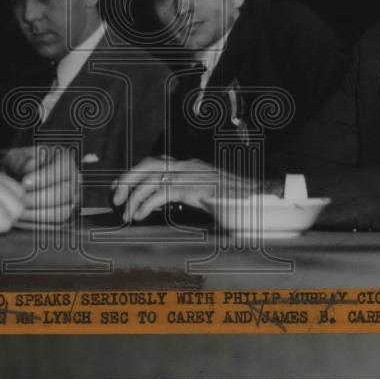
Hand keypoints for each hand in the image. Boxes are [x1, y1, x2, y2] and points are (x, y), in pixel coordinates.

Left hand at [0, 146, 80, 223]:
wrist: (18, 180)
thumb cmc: (19, 167)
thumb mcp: (17, 158)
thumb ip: (22, 162)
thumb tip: (28, 171)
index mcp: (65, 159)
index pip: (62, 168)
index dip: (44, 177)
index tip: (24, 182)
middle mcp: (74, 179)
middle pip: (64, 192)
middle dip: (39, 198)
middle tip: (20, 199)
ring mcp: (72, 199)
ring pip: (61, 211)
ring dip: (38, 213)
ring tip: (20, 210)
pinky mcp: (65, 216)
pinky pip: (55, 225)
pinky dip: (38, 223)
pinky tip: (23, 218)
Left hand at [112, 156, 249, 221]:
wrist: (263, 202)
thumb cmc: (239, 205)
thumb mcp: (208, 199)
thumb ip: (187, 198)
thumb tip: (164, 205)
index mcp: (192, 167)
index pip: (157, 162)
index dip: (135, 174)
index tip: (120, 188)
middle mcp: (191, 166)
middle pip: (150, 163)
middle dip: (128, 178)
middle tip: (115, 197)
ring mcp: (195, 175)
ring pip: (153, 176)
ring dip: (134, 194)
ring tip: (126, 212)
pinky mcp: (197, 188)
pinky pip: (164, 192)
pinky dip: (147, 203)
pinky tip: (140, 216)